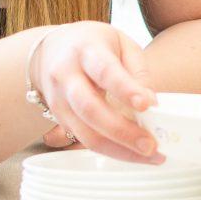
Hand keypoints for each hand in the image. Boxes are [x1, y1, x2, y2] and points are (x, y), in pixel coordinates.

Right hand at [30, 21, 161, 164]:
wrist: (48, 51)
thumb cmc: (92, 45)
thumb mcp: (120, 43)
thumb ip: (138, 70)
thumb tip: (152, 103)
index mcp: (85, 50)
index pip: (104, 71)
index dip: (125, 89)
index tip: (147, 105)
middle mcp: (66, 76)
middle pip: (90, 108)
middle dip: (123, 131)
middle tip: (151, 145)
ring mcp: (59, 100)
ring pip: (86, 133)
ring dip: (119, 149)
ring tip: (149, 155)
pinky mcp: (59, 119)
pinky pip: (84, 140)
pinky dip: (111, 150)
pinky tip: (133, 153)